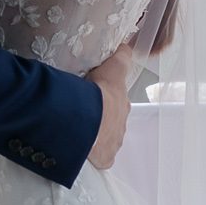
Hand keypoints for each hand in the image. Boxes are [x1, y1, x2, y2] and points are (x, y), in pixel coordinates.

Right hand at [85, 43, 133, 170]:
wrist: (85, 119)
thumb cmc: (97, 92)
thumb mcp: (112, 67)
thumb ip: (120, 56)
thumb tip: (127, 45)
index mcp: (122, 104)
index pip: (115, 102)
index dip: (104, 99)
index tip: (92, 98)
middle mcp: (122, 125)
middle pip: (111, 122)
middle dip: (100, 119)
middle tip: (81, 114)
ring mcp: (115, 144)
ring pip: (106, 140)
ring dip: (96, 137)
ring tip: (78, 132)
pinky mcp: (106, 159)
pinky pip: (100, 158)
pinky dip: (93, 155)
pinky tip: (82, 151)